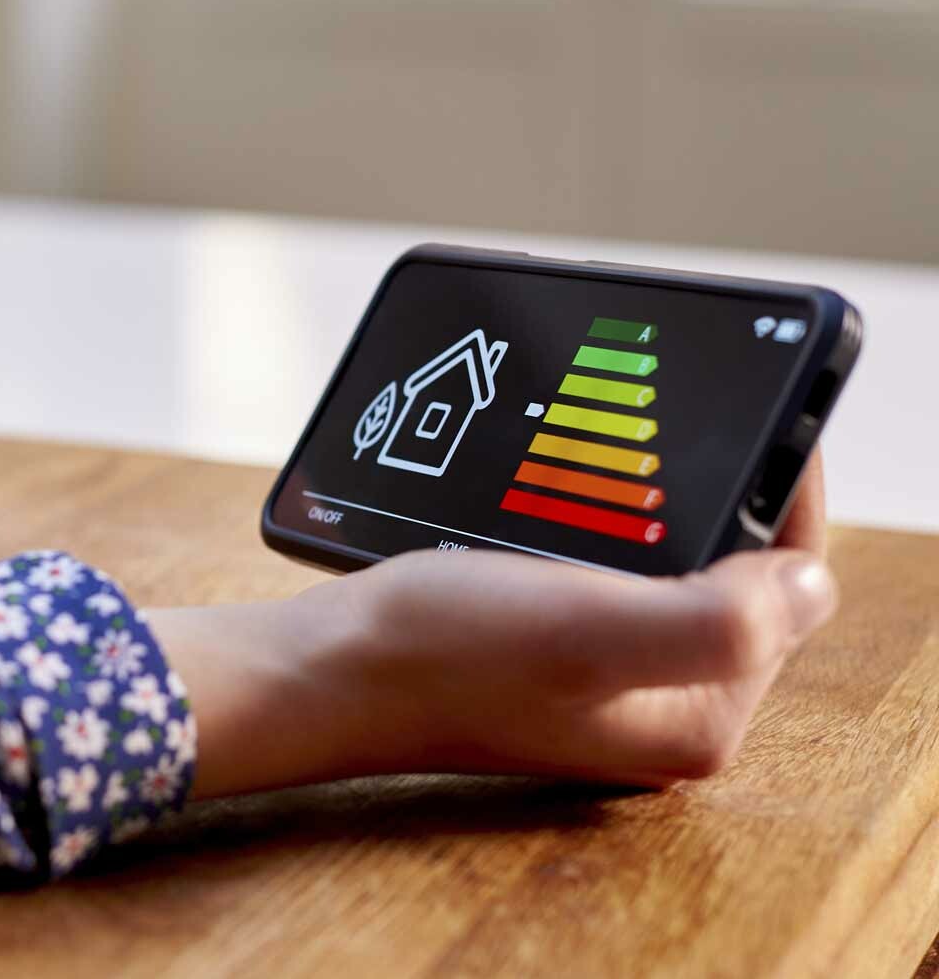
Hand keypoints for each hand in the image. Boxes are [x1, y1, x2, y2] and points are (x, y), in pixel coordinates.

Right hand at [153, 454, 835, 797]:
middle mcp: (654, 704)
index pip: (788, 587)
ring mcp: (598, 679)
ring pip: (669, 562)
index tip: (757, 411)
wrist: (316, 669)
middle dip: (717, 490)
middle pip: (734, 572)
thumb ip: (720, 618)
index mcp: (692, 716)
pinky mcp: (547, 650)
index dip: (783, 491)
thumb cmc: (437, 654)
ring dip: (657, 498)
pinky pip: (608, 566)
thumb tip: (808, 579)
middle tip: (679, 415)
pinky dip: (601, 518)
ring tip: (626, 436)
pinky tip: (568, 485)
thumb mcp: (589, 631)